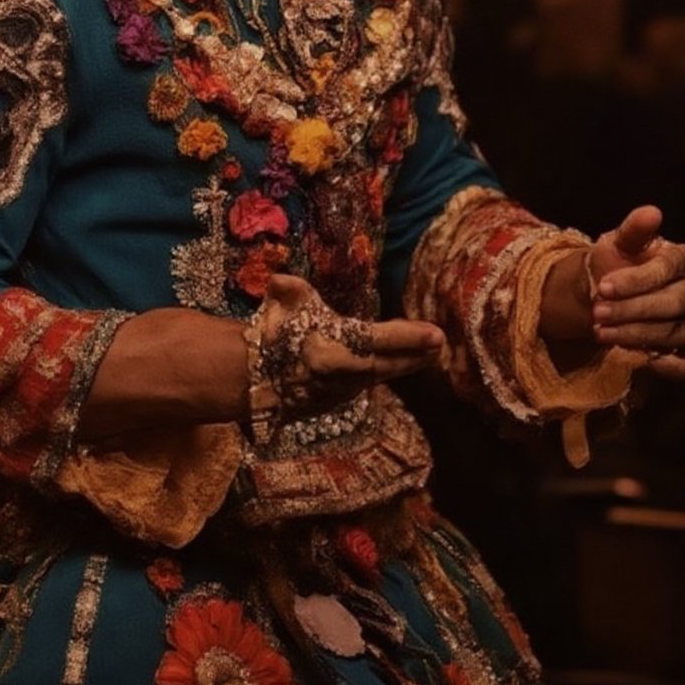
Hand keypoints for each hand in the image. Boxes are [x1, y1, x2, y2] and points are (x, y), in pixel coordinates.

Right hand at [253, 274, 444, 420]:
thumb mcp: (278, 306)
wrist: (244, 380)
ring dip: (403, 368)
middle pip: (388, 366)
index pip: (380, 340)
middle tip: (440, 347)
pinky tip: (391, 369)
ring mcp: (338, 392)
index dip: (409, 337)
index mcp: (334, 347)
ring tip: (427, 357)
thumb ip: (289, 290)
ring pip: (377, 378)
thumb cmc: (266, 337)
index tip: (437, 334)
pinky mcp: (330, 403)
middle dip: (416, 356)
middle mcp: (343, 374)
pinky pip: (361, 387)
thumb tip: (281, 281)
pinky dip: (380, 377)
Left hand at [588, 205, 684, 380]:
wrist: (609, 295)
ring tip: (599, 331)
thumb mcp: (618, 244)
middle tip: (597, 312)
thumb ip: (634, 231)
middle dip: (633, 309)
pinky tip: (640, 360)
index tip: (605, 286)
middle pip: (674, 302)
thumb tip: (653, 212)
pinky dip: (667, 365)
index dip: (636, 279)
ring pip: (677, 332)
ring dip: (637, 335)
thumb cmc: (617, 264)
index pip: (668, 268)